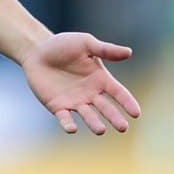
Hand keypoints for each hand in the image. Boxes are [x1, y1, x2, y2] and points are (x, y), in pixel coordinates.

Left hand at [21, 32, 141, 134]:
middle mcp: (91, 94)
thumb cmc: (63, 45)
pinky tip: (72, 128)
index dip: (127, 103)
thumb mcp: (85, 43)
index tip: (136, 113)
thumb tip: (129, 52)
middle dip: (114, 118)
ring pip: (88, 116)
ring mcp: (75, 102)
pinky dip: (68, 124)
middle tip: (123, 127)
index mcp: (101, 79)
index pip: (119, 93)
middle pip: (106, 108)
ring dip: (94, 123)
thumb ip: (106, 49)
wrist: (37, 50)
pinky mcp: (58, 106)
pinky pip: (64, 118)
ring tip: (100, 130)